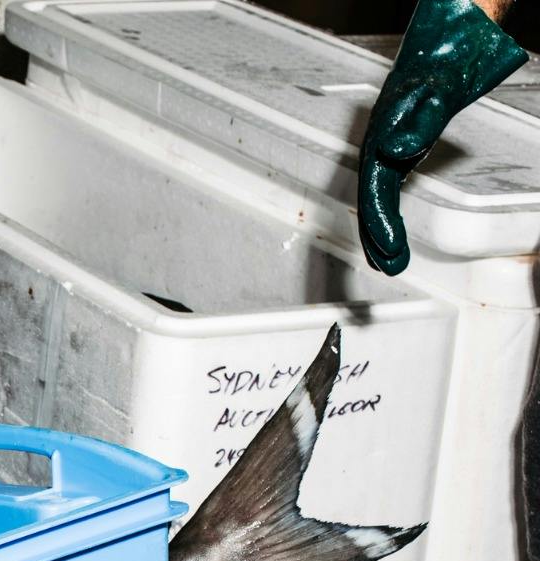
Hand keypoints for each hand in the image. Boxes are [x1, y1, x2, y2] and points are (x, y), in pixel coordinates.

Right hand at [357, 0, 525, 274]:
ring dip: (378, 231)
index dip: (380, 226)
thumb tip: (397, 151)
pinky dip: (385, 212)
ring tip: (388, 260)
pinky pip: (385, 188)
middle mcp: (379, 145)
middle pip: (369, 201)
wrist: (449, 35)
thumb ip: (418, 121)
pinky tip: (390, 227)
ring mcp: (386, 147)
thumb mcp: (437, 89)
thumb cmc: (445, 58)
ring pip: (374, 197)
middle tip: (389, 268)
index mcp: (382, 136)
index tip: (390, 252)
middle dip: (376, 239)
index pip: (375, 192)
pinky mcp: (398, 145)